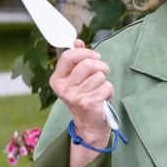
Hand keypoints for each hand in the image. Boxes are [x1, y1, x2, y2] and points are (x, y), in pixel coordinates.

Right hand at [50, 39, 113, 166]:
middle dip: (100, 66)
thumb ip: (77, 59)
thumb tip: (78, 42)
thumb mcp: (77, 78)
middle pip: (88, 64)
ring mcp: (75, 96)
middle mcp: (63, 88)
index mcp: (57, 79)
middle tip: (102, 73)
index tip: (94, 56)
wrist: (89, 124)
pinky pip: (107, 86)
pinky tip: (102, 99)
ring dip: (104, 80)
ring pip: (99, 75)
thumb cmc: (84, 96)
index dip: (85, 52)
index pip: (68, 56)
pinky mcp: (89, 103)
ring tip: (99, 89)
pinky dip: (109, 91)